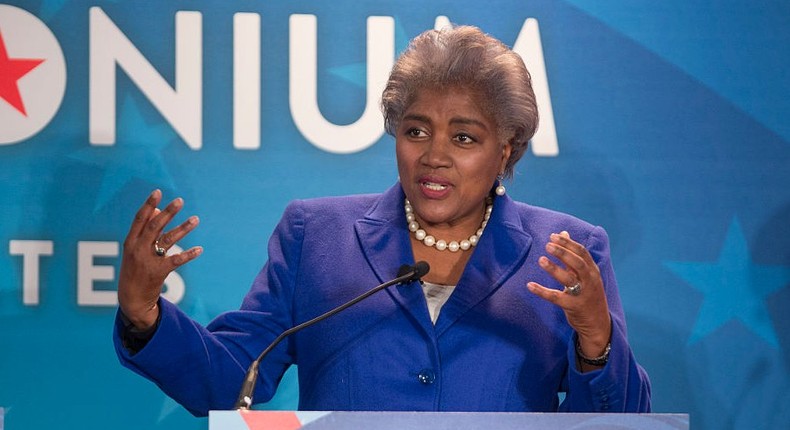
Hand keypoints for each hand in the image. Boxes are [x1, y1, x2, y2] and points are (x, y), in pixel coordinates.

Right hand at [118, 190, 202, 329]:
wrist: (132, 299)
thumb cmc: (134, 270)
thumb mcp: (135, 250)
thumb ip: (147, 231)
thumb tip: (159, 210)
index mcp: (130, 242)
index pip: (139, 219)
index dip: (149, 205)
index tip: (157, 192)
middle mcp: (138, 249)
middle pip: (154, 226)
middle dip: (168, 213)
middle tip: (180, 200)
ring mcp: (148, 261)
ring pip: (168, 241)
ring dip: (183, 229)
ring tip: (196, 219)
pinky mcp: (159, 272)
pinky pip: (177, 260)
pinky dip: (189, 254)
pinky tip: (199, 249)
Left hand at [527, 231, 610, 367]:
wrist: (598, 323)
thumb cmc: (588, 295)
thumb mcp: (585, 275)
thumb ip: (572, 256)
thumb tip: (563, 233)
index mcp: (592, 271)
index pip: (582, 253)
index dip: (568, 243)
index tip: (553, 236)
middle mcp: (590, 281)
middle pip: (577, 263)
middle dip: (563, 253)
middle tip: (547, 245)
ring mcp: (583, 294)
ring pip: (569, 279)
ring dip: (554, 269)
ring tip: (541, 260)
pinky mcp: (574, 307)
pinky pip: (556, 297)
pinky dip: (542, 291)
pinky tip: (530, 285)